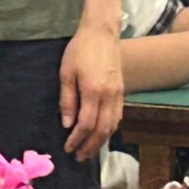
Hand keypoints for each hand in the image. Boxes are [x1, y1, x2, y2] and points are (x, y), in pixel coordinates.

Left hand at [59, 22, 126, 159]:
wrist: (102, 32)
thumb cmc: (80, 49)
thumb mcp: (66, 73)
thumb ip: (67, 100)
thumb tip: (67, 124)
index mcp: (93, 91)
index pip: (86, 124)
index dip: (77, 139)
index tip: (68, 147)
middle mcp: (109, 96)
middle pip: (101, 130)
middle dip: (90, 147)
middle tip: (79, 157)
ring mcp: (118, 94)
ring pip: (112, 126)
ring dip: (101, 142)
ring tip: (89, 150)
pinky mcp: (122, 92)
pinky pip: (117, 117)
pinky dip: (109, 130)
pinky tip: (101, 135)